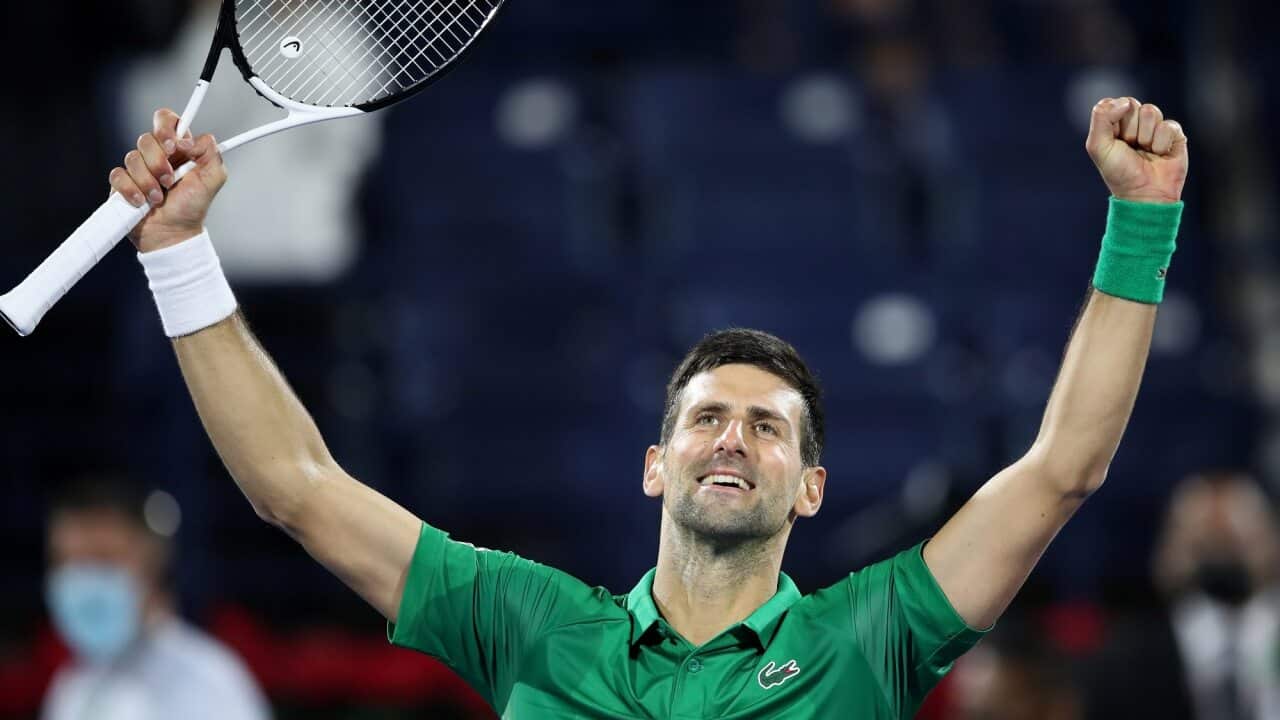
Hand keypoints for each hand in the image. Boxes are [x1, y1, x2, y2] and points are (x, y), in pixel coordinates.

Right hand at [108, 109, 227, 252]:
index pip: (166, 120)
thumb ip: (211, 153)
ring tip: (158, 198)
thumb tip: (192, 139)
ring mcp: (137, 168)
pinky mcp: (122, 183)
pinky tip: (142, 202)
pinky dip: (131, 190)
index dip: (166, 127)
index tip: (174, 146)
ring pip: (132, 158)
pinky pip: (118, 175)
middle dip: (159, 162)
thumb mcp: (213, 179)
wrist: (174, 233)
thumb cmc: (192, 207)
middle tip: (170, 181)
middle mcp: (156, 155)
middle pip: (146, 139)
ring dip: (148, 181)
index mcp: (177, 149)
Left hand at [1085, 97, 1187, 203]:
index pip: (1113, 103)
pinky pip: (1168, 125)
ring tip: (1145, 151)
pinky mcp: (1174, 133)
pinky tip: (1160, 154)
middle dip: (1129, 129)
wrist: (1145, 193)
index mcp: (1113, 125)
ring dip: (1145, 136)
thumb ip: (1101, 117)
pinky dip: (1161, 143)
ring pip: (1151, 111)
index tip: (1114, 139)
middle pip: (1132, 104)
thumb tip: (1125, 101)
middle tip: (1130, 147)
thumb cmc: (1119, 172)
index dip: (1113, 119)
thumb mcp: (1098, 146)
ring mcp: (1154, 127)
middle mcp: (1134, 123)